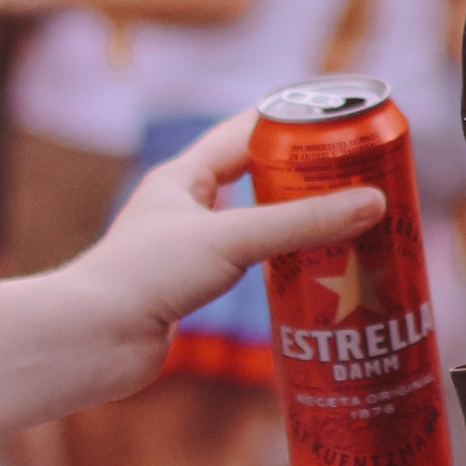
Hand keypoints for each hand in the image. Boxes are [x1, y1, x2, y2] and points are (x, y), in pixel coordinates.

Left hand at [63, 111, 384, 394]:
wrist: (92, 343)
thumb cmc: (145, 276)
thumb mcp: (231, 239)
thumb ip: (301, 222)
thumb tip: (374, 203)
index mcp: (183, 177)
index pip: (246, 132)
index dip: (291, 123)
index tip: (337, 122)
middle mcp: (184, 208)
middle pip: (255, 179)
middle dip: (303, 177)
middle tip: (354, 177)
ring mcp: (187, 250)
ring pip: (253, 226)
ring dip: (293, 224)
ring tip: (344, 225)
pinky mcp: (191, 290)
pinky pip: (247, 268)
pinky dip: (278, 266)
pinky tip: (309, 276)